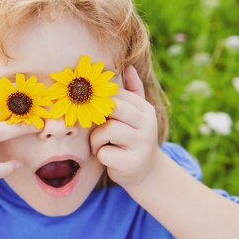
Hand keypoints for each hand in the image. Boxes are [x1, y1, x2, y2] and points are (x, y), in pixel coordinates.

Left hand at [90, 65, 160, 187]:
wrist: (146, 172)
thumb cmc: (133, 138)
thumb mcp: (137, 115)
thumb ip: (133, 90)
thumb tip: (128, 66)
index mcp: (146, 110)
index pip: (116, 95)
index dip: (98, 101)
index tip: (91, 109)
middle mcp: (147, 125)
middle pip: (113, 108)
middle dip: (98, 117)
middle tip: (95, 126)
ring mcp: (142, 144)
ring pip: (106, 130)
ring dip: (96, 140)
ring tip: (100, 145)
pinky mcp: (131, 163)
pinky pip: (104, 153)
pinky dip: (101, 156)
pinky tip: (109, 159)